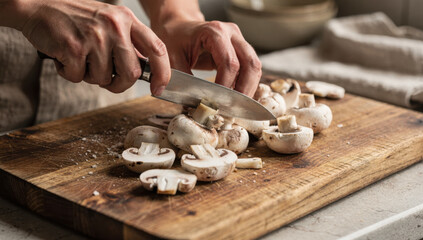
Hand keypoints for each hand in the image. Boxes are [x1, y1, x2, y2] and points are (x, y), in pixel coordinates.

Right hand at [16, 0, 170, 94]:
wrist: (38, 7)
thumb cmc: (76, 19)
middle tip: (106, 79)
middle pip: (131, 73)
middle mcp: (114, 26)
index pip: (157, 49)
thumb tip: (146, 72)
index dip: (163, 73)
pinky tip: (64, 57)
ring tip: (79, 58)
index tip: (159, 88)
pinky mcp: (74, 47)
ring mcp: (95, 36)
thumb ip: (128, 43)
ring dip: (89, 76)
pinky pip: (78, 77)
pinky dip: (69, 73)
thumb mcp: (109, 22)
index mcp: (127, 20)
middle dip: (119, 84)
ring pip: (103, 79)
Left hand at [154, 19, 261, 96]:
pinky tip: (236, 97)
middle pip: (250, 63)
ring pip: (255, 66)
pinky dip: (246, 84)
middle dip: (244, 89)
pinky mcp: (241, 49)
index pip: (229, 62)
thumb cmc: (175, 40)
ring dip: (248, 88)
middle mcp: (231, 33)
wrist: (178, 27)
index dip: (226, 85)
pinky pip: (250, 68)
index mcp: (214, 32)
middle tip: (233, 108)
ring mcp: (238, 39)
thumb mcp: (172, 58)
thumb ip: (183, 80)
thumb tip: (196, 104)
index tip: (217, 102)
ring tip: (236, 105)